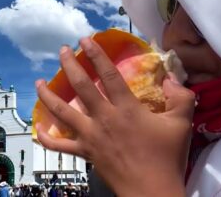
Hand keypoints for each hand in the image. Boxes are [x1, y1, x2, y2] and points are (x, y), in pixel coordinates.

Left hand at [35, 37, 194, 196]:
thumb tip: (171, 78)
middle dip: (69, 65)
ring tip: (39, 82)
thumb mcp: (182, 123)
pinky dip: (47, 139)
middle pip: (81, 87)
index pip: (109, 75)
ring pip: (62, 113)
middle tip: (62, 50)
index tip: (84, 40)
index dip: (96, 55)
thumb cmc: (167, 158)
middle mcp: (104, 119)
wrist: (153, 191)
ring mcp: (91, 137)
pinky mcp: (86, 153)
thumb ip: (180, 96)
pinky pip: (60, 146)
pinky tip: (38, 130)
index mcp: (126, 109)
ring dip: (48, 96)